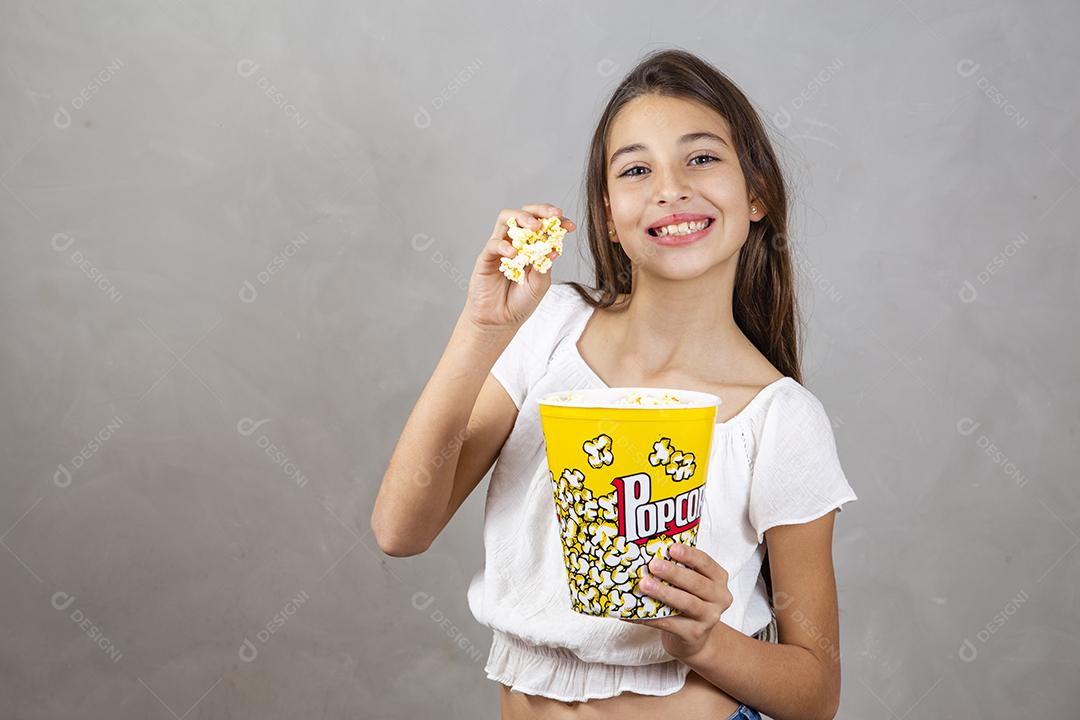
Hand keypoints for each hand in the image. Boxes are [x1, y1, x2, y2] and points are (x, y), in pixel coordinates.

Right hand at [464, 204, 574, 330]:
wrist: (500, 321)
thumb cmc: (521, 302)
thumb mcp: (539, 284)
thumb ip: (544, 266)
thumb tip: (554, 249)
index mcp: (532, 246)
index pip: (543, 225)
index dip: (557, 222)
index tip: (570, 226)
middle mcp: (515, 241)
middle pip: (524, 213)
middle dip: (541, 211)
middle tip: (554, 216)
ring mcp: (500, 247)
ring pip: (507, 219)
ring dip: (522, 219)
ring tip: (534, 227)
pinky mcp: (485, 258)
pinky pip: (493, 244)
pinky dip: (504, 245)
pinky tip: (514, 253)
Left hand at [620, 543, 733, 660]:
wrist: (694, 637)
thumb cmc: (688, 600)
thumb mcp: (691, 583)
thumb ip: (679, 568)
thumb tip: (648, 553)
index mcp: (718, 579)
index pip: (706, 563)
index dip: (689, 555)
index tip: (672, 548)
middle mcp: (719, 598)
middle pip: (697, 583)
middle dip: (674, 573)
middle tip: (653, 565)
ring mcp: (708, 618)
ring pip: (687, 603)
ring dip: (664, 593)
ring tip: (645, 585)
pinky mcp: (694, 634)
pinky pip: (670, 624)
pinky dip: (651, 617)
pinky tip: (635, 612)